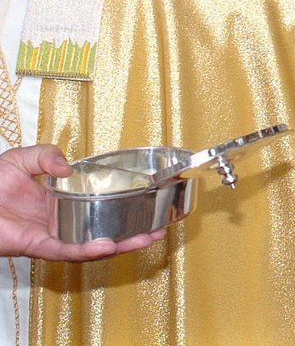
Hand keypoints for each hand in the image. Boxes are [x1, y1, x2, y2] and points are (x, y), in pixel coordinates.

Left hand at [0, 145, 164, 260]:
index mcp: (60, 201)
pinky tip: (107, 246)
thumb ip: (47, 156)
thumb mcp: (23, 158)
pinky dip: (87, 250)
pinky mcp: (37, 246)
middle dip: (132, 232)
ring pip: (91, 245)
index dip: (121, 206)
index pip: (97, 205)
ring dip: (119, 245)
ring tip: (145, 238)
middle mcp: (61, 221)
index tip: (145, 201)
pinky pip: (66, 251)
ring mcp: (52, 235)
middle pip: (103, 230)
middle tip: (160, 228)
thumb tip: (69, 168)